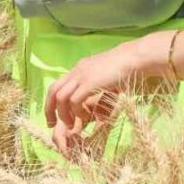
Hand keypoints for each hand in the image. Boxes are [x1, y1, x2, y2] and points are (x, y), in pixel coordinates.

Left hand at [44, 35, 169, 145]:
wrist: (134, 58)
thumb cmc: (125, 70)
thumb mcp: (105, 80)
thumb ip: (97, 91)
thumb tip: (95, 106)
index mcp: (78, 70)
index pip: (56, 85)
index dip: (51, 102)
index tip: (53, 117)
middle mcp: (76, 71)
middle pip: (53, 90)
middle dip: (49, 109)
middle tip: (51, 124)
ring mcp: (82, 76)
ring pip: (61, 97)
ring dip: (63, 114)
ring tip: (71, 125)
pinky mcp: (89, 82)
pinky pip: (74, 100)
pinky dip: (77, 112)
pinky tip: (86, 117)